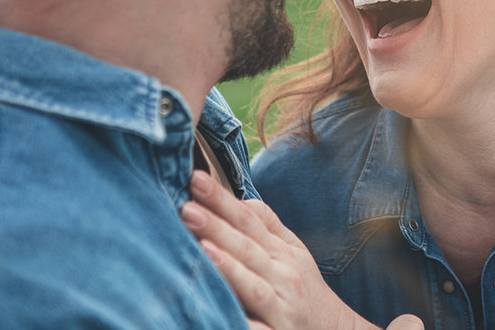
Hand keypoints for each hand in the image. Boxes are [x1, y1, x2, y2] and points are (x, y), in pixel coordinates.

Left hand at [181, 171, 422, 329]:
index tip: (195, 179)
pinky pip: (256, 328)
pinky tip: (218, 307)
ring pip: (252, 284)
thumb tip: (243, 200)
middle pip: (247, 247)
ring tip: (201, 246)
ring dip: (228, 266)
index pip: (250, 220)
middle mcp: (283, 275)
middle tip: (186, 206)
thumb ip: (269, 226)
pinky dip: (240, 317)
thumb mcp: (296, 253)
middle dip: (217, 225)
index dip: (223, 200)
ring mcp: (281, 307)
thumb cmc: (308, 292)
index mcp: (283, 252)